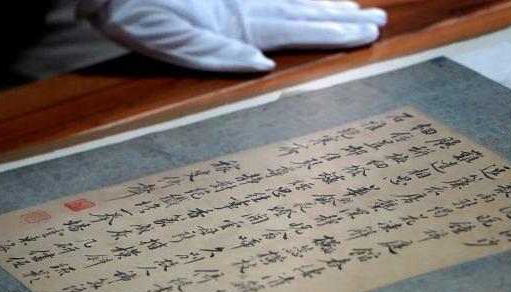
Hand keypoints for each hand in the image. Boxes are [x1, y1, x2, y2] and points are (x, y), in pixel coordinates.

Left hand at [77, 0, 386, 71]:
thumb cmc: (133, 14)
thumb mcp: (170, 44)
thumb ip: (219, 55)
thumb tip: (265, 67)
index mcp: (239, 25)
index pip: (299, 29)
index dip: (336, 33)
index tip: (369, 34)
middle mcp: (245, 6)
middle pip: (304, 11)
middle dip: (342, 18)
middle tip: (378, 21)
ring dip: (325, 5)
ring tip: (356, 8)